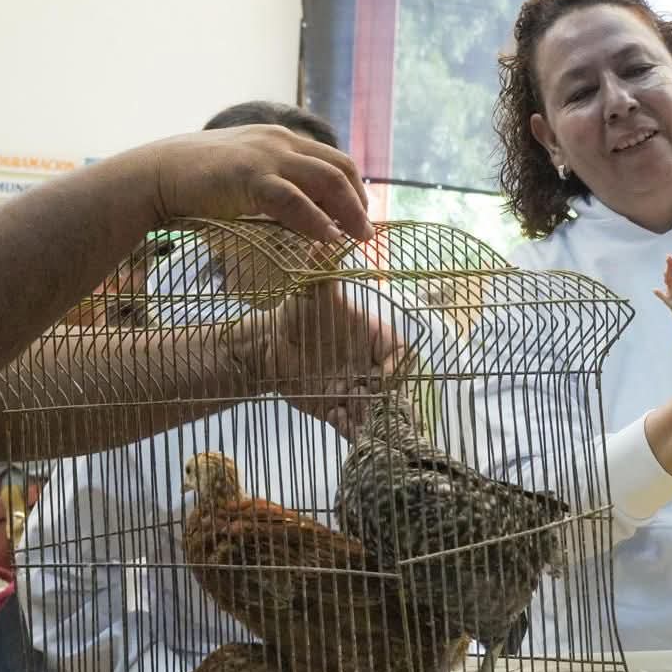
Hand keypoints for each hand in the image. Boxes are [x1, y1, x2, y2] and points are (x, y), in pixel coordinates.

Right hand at [138, 125, 373, 242]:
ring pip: (326, 181)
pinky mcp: (249, 176)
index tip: (360, 217)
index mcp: (282, 139)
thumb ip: (275, 183)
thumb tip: (302, 211)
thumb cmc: (198, 180)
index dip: (355, 189)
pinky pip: (294, 199)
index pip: (334, 160)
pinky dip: (317, 220)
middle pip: (339, 169)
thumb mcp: (246, 172)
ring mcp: (266, 156)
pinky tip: (328, 239)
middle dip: (360, 202)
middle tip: (367, 232)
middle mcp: (280, 142)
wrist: (155, 173)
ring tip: (359, 238)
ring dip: (349, 212)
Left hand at [240, 279, 410, 437]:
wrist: (268, 346)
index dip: (398, 367)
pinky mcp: (339, 410)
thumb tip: (324, 241)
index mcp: (376, 340)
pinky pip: (355, 426)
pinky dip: (354, 431)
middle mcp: (372, 367)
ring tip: (364, 423)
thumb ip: (323, 270)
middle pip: (396, 389)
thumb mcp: (311, 293)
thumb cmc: (297, 315)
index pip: (403, 355)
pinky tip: (345, 427)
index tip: (381, 376)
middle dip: (390, 401)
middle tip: (376, 406)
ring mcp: (357, 390)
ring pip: (377, 411)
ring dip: (374, 420)